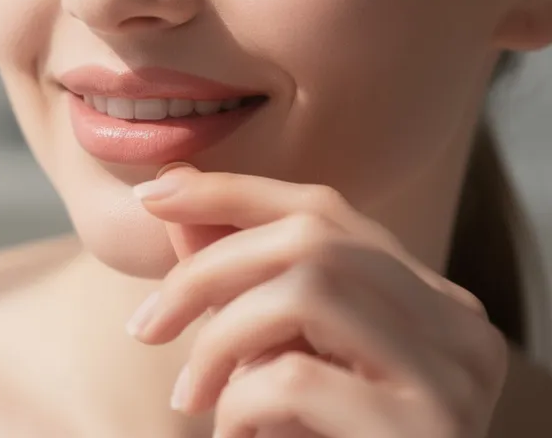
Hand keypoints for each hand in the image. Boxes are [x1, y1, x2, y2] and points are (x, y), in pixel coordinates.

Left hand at [129, 166, 508, 437]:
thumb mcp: (279, 357)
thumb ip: (238, 284)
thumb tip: (172, 197)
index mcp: (430, 301)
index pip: (326, 210)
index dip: (230, 192)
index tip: (152, 195)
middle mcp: (458, 327)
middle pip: (312, 236)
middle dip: (206, 271)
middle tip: (146, 327)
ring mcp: (453, 376)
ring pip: (307, 291)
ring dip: (220, 340)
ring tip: (193, 397)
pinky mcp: (429, 428)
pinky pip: (297, 379)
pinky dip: (240, 405)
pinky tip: (235, 436)